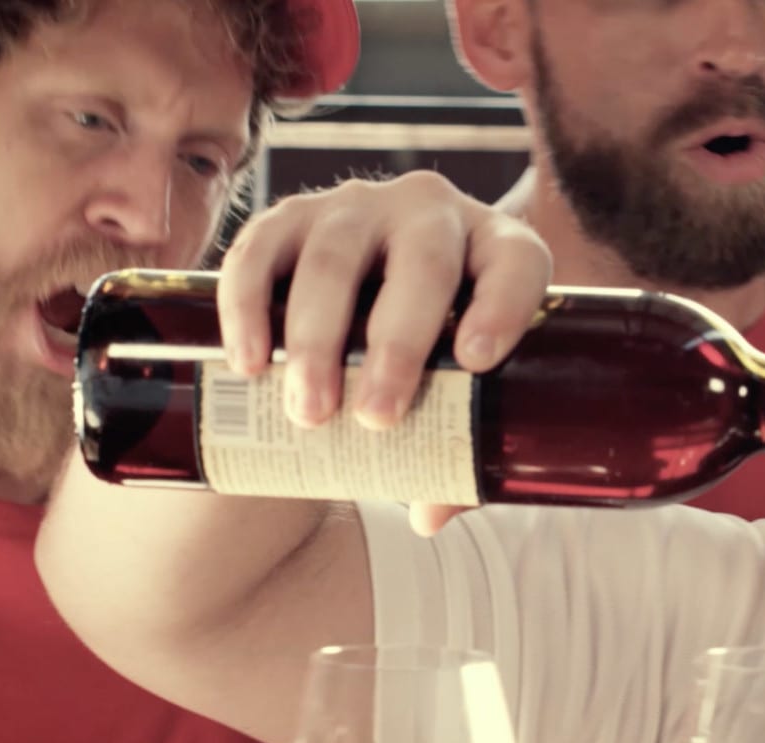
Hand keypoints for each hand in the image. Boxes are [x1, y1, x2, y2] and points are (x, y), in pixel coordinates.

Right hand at [215, 171, 551, 534]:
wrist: (366, 294)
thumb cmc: (431, 351)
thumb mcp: (458, 387)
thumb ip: (457, 448)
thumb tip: (430, 512)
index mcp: (496, 247)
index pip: (516, 264)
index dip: (502, 306)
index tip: (478, 362)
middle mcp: (430, 211)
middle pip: (421, 265)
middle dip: (396, 344)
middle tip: (375, 418)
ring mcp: (356, 207)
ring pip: (334, 259)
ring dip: (317, 339)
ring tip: (309, 412)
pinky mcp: (288, 216)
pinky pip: (261, 251)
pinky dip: (248, 306)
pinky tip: (247, 364)